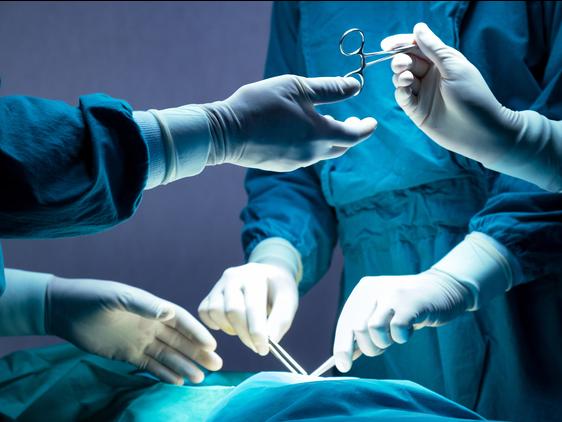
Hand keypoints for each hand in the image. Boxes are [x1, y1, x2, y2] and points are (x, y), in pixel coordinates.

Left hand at [45, 277, 221, 384]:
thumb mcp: (117, 297)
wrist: (64, 310)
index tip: (212, 345)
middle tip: (217, 365)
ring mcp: (140, 340)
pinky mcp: (127, 354)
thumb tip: (169, 313)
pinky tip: (178, 381)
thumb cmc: (92, 297)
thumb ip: (143, 305)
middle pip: (180, 341)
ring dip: (184, 365)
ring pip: (168, 355)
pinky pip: (150, 365)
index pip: (180, 321)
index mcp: (152, 308)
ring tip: (200, 378)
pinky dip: (164, 373)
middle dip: (198, 352)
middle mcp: (150, 324)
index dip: (196, 333)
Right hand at [198, 263, 298, 355]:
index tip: (264, 349)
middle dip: (245, 335)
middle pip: (232, 311)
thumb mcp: (288, 301)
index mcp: (255, 276)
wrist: (267, 276)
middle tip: (258, 347)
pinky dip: (214, 323)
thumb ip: (281, 320)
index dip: (257, 331)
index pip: (252, 306)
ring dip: (230, 328)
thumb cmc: (278, 291)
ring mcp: (219, 284)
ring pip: (215, 311)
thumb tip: (270, 340)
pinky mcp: (210, 293)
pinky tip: (230, 325)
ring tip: (245, 331)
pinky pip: (204, 312)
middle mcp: (233, 276)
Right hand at [203, 75, 376, 170]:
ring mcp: (296, 162)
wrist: (226, 132)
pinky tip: (299, 131)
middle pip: (340, 147)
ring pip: (322, 152)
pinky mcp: (282, 165)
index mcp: (320, 134)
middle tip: (352, 119)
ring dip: (328, 138)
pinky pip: (305, 155)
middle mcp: (312, 153)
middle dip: (350, 133)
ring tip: (324, 121)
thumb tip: (357, 87)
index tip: (372, 121)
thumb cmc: (261, 104)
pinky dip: (311, 144)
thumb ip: (330, 89)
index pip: (354, 136)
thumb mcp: (298, 87)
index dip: (365, 128)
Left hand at [333, 269, 471, 372]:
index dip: (341, 347)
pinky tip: (410, 329)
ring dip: (385, 342)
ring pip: (373, 330)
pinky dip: (402, 337)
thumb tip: (343, 359)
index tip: (343, 366)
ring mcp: (391, 293)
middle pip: (356, 329)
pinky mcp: (410, 302)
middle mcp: (373, 288)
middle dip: (369, 347)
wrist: (443, 288)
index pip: (345, 322)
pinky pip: (397, 330)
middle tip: (383, 347)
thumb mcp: (382, 314)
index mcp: (363, 290)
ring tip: (397, 335)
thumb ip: (364, 331)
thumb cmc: (408, 307)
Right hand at [381, 23, 518, 165]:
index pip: (416, 47)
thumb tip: (418, 28)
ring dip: (399, 75)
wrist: (479, 131)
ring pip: (400, 78)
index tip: (387, 44)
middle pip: (406, 62)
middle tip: (402, 65)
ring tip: (407, 79)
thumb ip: (433, 48)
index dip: (400, 44)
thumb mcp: (454, 66)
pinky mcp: (416, 110)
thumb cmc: (473, 96)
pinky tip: (405, 89)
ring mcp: (422, 93)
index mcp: (441, 61)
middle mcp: (429, 76)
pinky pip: (401, 96)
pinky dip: (400, 91)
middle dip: (400, 60)